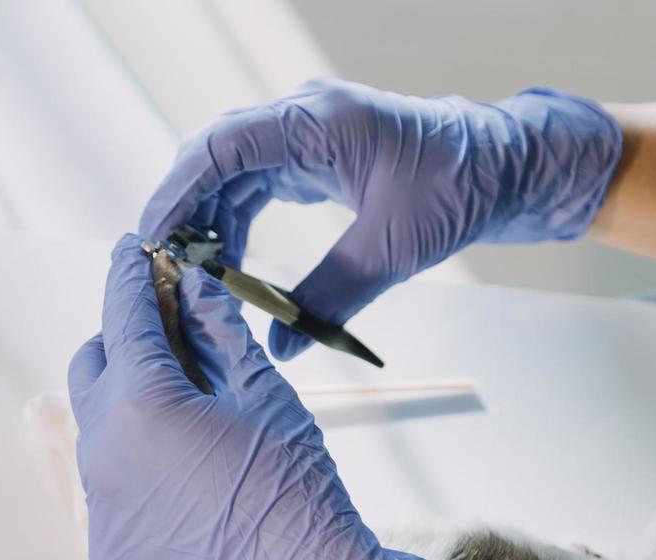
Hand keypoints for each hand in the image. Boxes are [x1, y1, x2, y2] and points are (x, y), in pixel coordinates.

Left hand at [68, 235, 462, 559]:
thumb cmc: (295, 490)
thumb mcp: (265, 394)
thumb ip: (218, 330)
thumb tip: (192, 285)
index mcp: (142, 403)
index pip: (122, 314)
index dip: (130, 275)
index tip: (133, 251)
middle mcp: (103, 452)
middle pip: (91, 367)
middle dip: (122, 341)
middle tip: (168, 335)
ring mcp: (99, 506)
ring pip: (97, 430)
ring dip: (128, 408)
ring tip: (187, 416)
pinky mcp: (106, 549)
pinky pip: (108, 488)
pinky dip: (136, 468)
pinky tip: (187, 482)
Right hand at [140, 78, 621, 359]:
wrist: (503, 167)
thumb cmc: (458, 191)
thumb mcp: (391, 250)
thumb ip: (330, 298)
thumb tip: (279, 347)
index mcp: (317, 121)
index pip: (220, 148)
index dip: (177, 194)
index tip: (152, 242)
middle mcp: (303, 117)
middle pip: (214, 157)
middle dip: (184, 214)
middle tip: (162, 271)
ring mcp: (305, 133)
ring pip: (230, 173)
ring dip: (209, 224)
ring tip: (195, 281)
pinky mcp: (313, 154)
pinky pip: (254, 183)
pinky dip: (236, 224)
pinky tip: (233, 269)